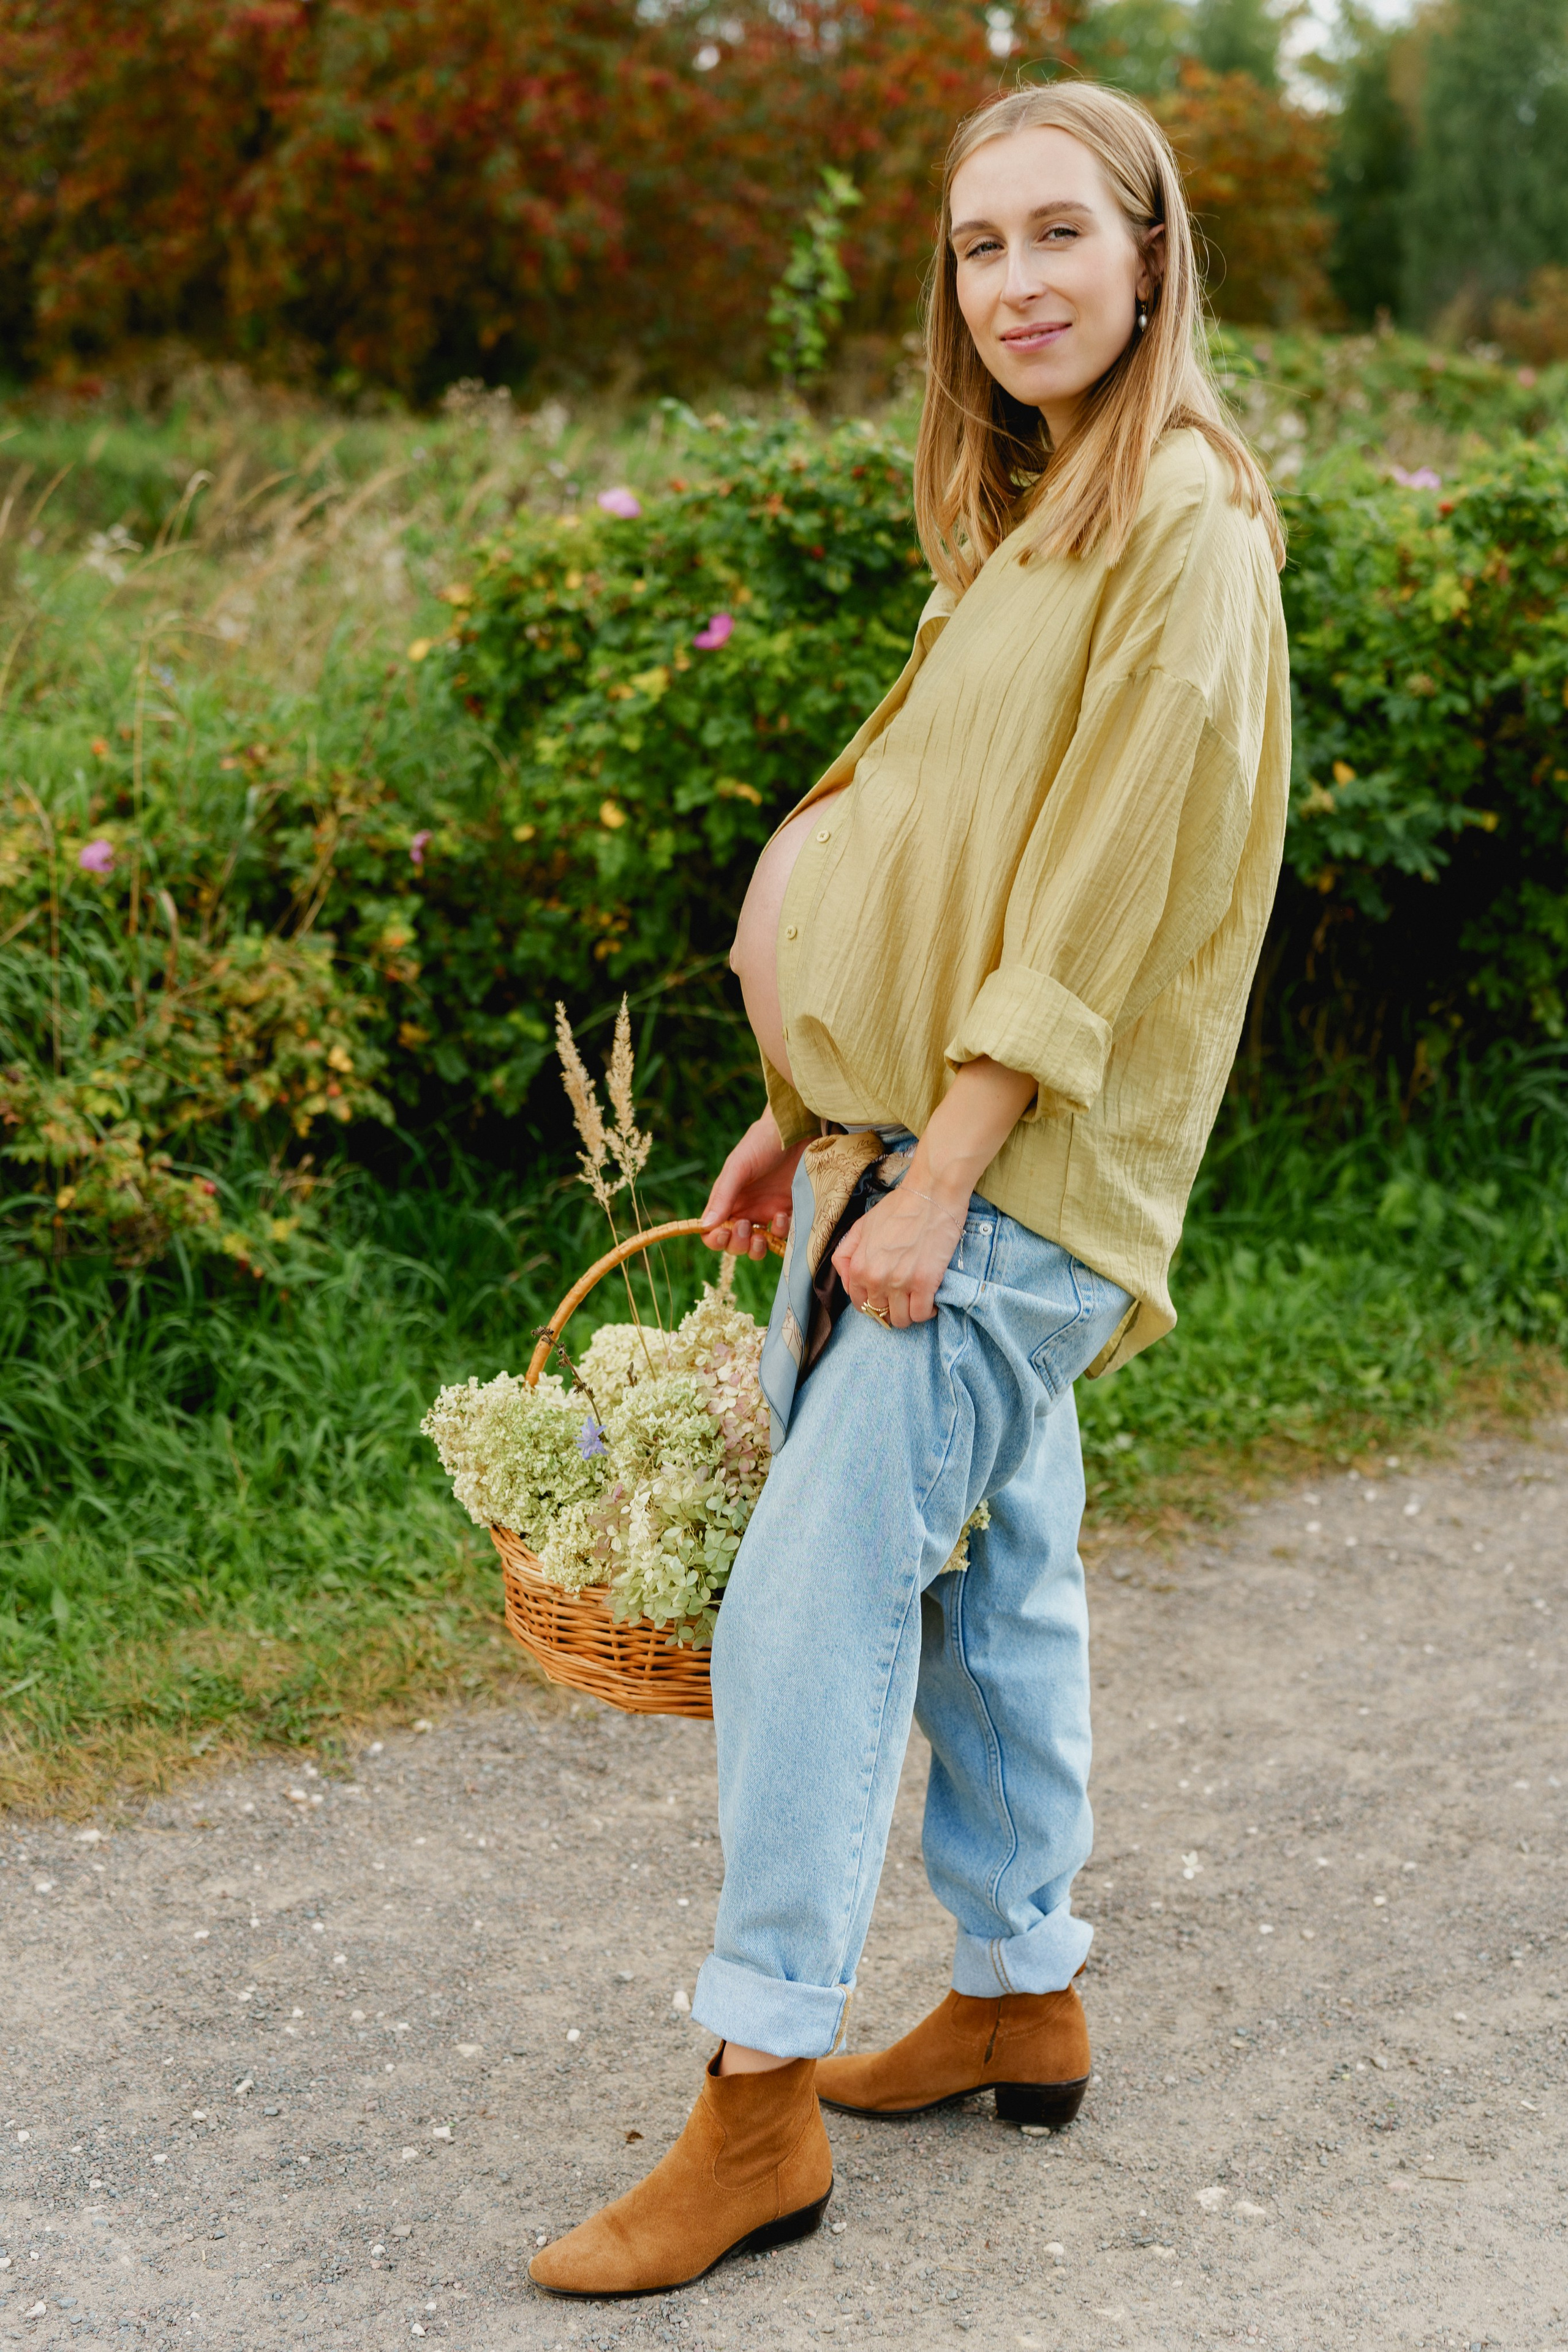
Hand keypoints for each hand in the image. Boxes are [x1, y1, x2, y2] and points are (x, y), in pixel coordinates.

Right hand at [700, 1111, 806, 1259]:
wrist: (797, 1131)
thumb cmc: (762, 1143)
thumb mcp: (739, 1167)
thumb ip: (723, 1196)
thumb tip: (705, 1225)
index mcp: (728, 1200)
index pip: (713, 1231)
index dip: (715, 1239)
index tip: (724, 1233)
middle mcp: (746, 1210)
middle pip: (734, 1244)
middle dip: (737, 1244)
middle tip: (746, 1227)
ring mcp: (768, 1213)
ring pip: (757, 1247)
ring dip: (756, 1248)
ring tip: (761, 1235)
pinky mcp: (790, 1213)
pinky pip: (783, 1237)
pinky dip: (780, 1233)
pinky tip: (782, 1215)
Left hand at [831, 1179, 966, 1326]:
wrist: (930, 1195)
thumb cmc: (898, 1208)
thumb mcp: (861, 1227)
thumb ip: (846, 1254)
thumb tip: (847, 1280)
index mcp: (858, 1267)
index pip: (860, 1304)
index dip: (873, 1303)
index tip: (885, 1297)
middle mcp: (875, 1278)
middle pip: (881, 1313)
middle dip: (891, 1307)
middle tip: (903, 1295)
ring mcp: (900, 1283)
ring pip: (901, 1320)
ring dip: (909, 1313)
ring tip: (916, 1298)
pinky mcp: (925, 1284)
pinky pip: (921, 1314)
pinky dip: (926, 1311)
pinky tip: (930, 1298)